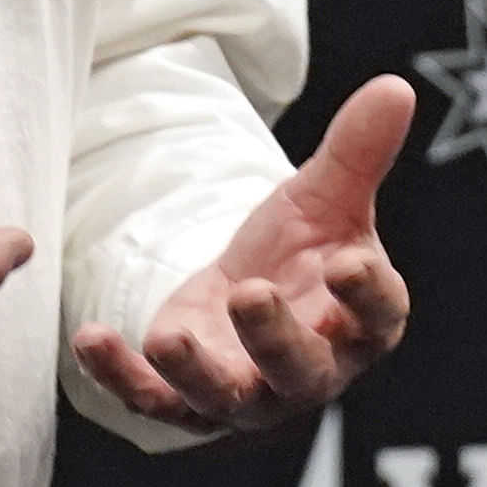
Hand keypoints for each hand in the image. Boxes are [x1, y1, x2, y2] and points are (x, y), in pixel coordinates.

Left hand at [74, 76, 415, 434]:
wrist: (249, 294)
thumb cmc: (302, 251)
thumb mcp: (325, 196)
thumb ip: (356, 152)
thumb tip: (395, 86)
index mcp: (361, 322)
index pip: (376, 315)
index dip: (366, 293)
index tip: (348, 263)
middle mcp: (311, 370)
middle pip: (300, 368)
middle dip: (275, 337)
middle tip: (250, 294)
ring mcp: (248, 393)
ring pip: (225, 396)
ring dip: (195, 372)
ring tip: (167, 336)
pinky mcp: (188, 399)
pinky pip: (154, 400)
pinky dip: (120, 377)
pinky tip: (92, 339)